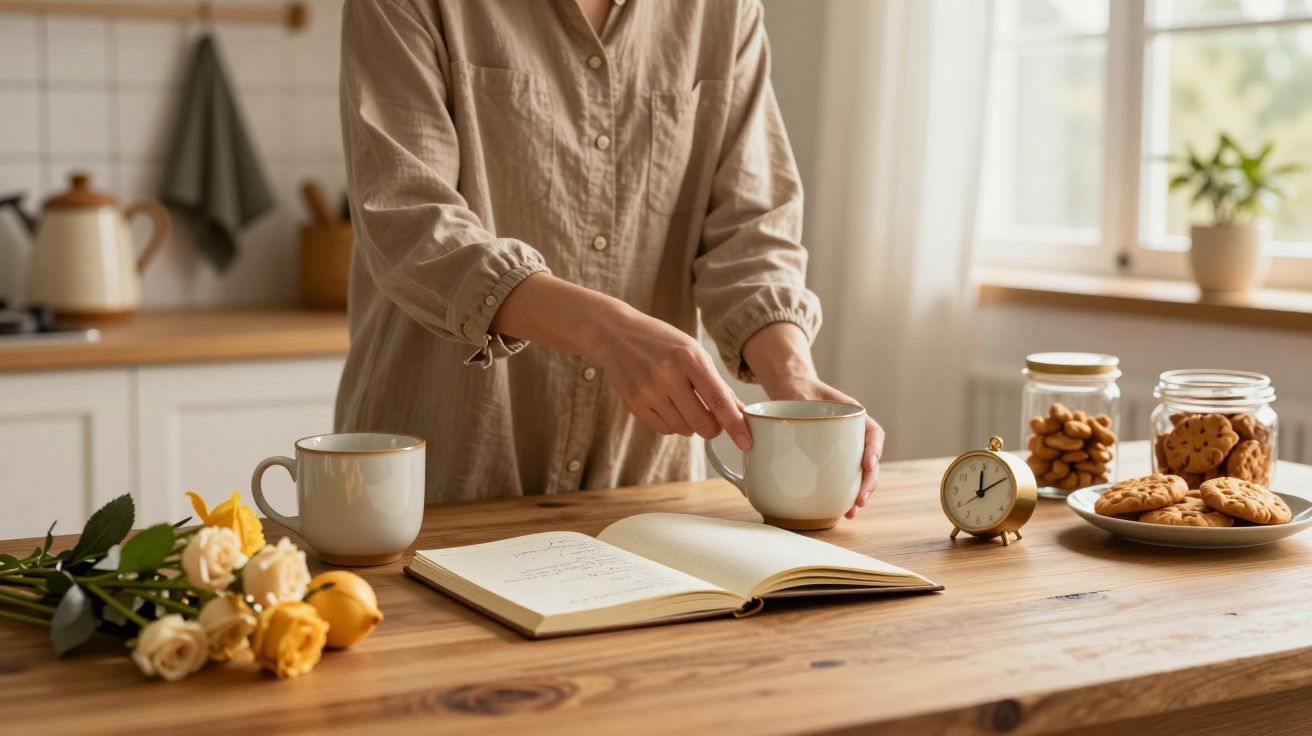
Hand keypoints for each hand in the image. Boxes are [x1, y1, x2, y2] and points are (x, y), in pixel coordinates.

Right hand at [592, 307, 751, 447]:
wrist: (617, 334)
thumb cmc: (662, 342)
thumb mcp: (694, 352)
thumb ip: (717, 384)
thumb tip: (739, 411)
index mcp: (690, 358)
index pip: (719, 399)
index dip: (735, 424)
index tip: (745, 441)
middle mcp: (668, 376)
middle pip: (702, 422)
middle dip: (712, 427)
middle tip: (712, 419)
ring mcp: (649, 392)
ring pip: (684, 429)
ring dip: (691, 424)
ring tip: (683, 403)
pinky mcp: (635, 404)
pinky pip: (664, 429)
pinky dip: (672, 424)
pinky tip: (667, 405)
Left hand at [761, 377, 884, 518]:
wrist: (793, 396)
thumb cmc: (798, 394)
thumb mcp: (796, 394)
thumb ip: (786, 406)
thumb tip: (753, 421)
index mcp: (853, 418)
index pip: (873, 433)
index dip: (874, 449)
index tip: (867, 464)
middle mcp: (853, 436)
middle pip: (870, 461)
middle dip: (868, 483)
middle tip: (859, 500)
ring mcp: (845, 450)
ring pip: (859, 475)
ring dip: (858, 495)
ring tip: (850, 513)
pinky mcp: (833, 463)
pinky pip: (843, 480)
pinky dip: (843, 496)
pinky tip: (839, 511)